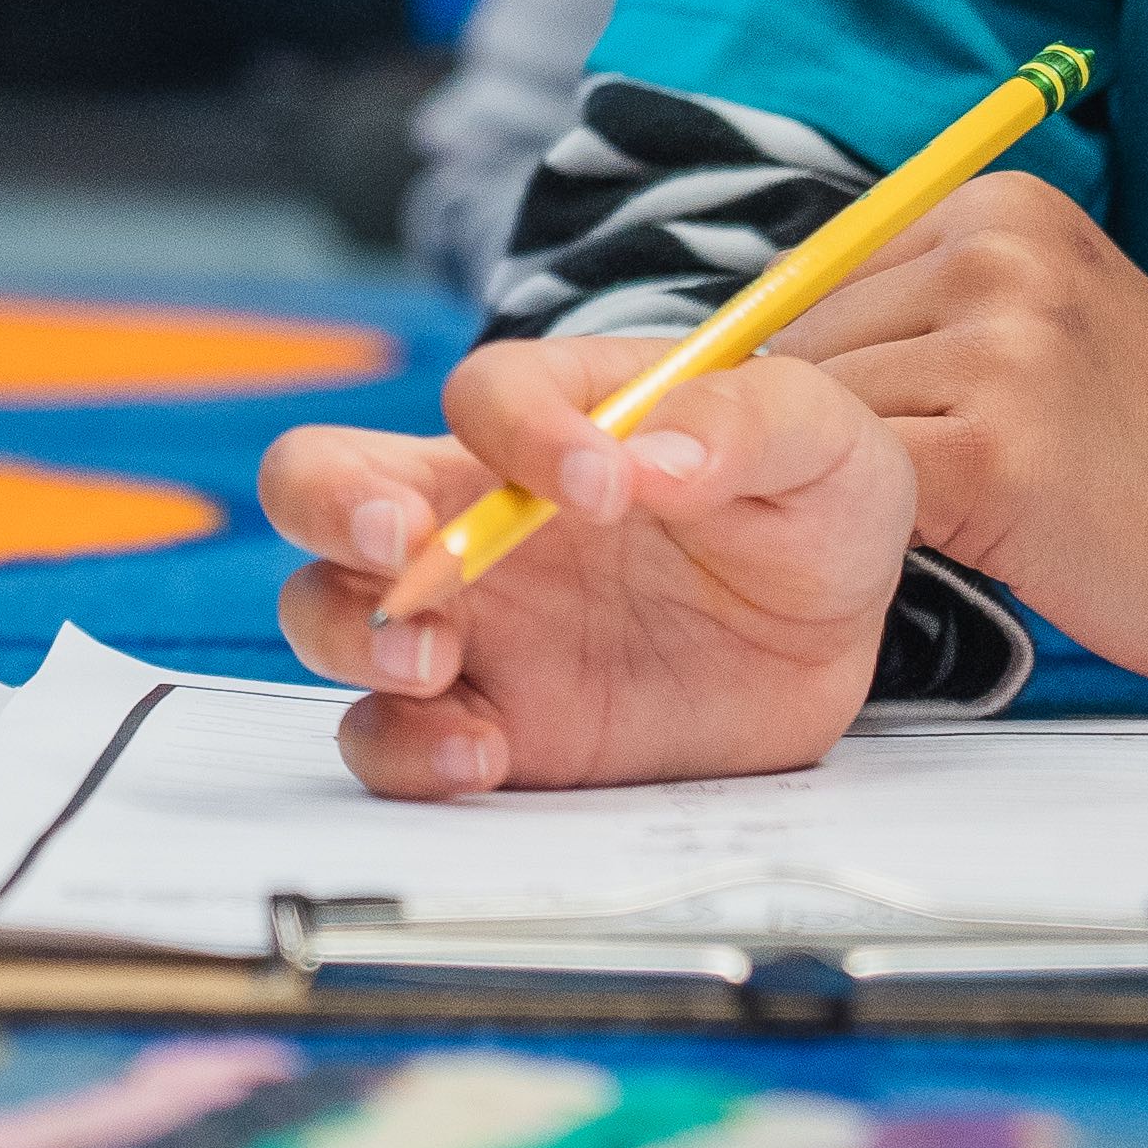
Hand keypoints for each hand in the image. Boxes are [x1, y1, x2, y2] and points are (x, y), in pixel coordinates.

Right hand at [260, 339, 914, 798]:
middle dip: (335, 505)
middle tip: (403, 547)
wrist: (827, 642)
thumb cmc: (808, 507)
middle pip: (320, 478)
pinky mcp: (482, 719)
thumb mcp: (823, 443)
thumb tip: (656, 456)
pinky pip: (385, 737)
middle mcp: (475, 511)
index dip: (524, 430)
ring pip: (326, 610)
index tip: (602, 486)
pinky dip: (405, 749)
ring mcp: (468, 621)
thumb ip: (746, 425)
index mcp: (553, 416)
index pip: (486, 394)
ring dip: (357, 632)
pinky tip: (481, 753)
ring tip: (436, 662)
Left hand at [770, 171, 1147, 696]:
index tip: (857, 430)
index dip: (807, 371)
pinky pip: (861, 481)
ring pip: (821, 417)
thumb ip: (918, 306)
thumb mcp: (1043, 322)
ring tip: (940, 514)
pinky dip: (869, 524)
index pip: (814, 277)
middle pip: (801, 343)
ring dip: (847, 483)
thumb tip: (741, 348)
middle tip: (902, 486)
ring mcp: (1001, 348)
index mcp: (999, 206)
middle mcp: (997, 254)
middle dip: (816, 428)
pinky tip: (940, 543)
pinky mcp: (997, 451)